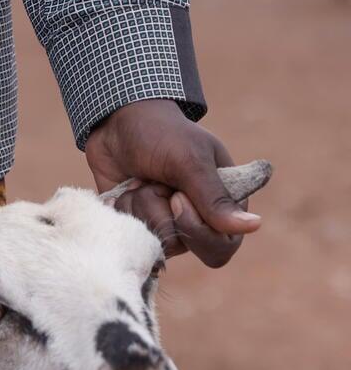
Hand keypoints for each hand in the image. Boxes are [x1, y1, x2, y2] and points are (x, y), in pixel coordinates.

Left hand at [84, 99, 260, 267]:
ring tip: (139, 180)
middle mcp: (197, 219)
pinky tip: (123, 190)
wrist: (115, 123)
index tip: (178, 197)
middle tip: (155, 182)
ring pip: (154, 239)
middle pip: (185, 246)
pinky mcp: (138, 222)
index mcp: (223, 202)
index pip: (222, 246)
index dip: (197, 229)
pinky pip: (131, 235)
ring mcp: (165, 222)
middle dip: (163, 212)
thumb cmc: (161, 133)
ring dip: (140, 206)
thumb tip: (254, 225)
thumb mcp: (190, 161)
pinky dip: (123, 210)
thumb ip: (215, 198)